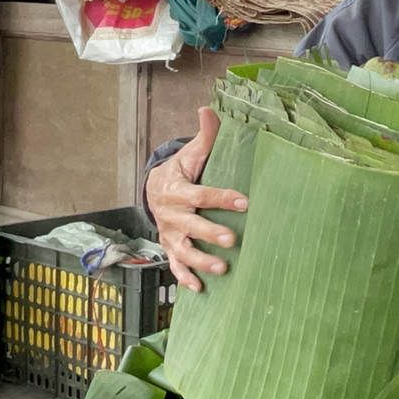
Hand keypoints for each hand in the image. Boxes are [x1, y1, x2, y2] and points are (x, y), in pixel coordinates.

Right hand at [146, 107, 247, 290]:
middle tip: (233, 240)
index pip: (201, 194)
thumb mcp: (190, 154)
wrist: (154, 189)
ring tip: (222, 268)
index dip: (222, 198)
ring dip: (201, 261)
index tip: (244, 202)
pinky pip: (175, 266)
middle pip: (191, 225)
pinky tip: (200, 289)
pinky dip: (185, 278)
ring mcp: (170, 234)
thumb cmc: (181, 171)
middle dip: (210, 233)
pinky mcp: (170, 248)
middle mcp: (171, 214)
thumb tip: (208, 109)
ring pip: (183, 250)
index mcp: (177, 190)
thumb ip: (204, 136)